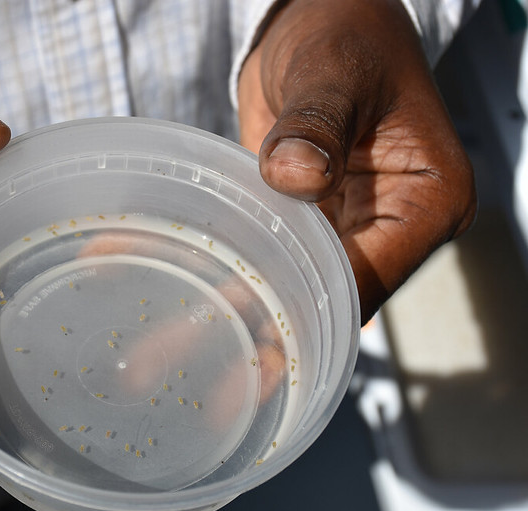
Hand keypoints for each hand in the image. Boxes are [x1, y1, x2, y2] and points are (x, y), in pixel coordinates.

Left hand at [237, 0, 476, 323]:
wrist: (318, 19)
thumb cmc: (347, 31)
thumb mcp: (333, 70)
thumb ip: (316, 124)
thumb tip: (297, 174)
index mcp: (429, 198)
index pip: (372, 275)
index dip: (315, 305)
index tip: (260, 327)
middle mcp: (397, 222)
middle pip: (338, 294)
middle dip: (283, 320)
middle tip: (224, 355)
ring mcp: (354, 223)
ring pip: (309, 284)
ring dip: (261, 306)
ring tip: (203, 335)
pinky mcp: (315, 217)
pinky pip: (285, 255)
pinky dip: (250, 273)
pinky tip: (208, 293)